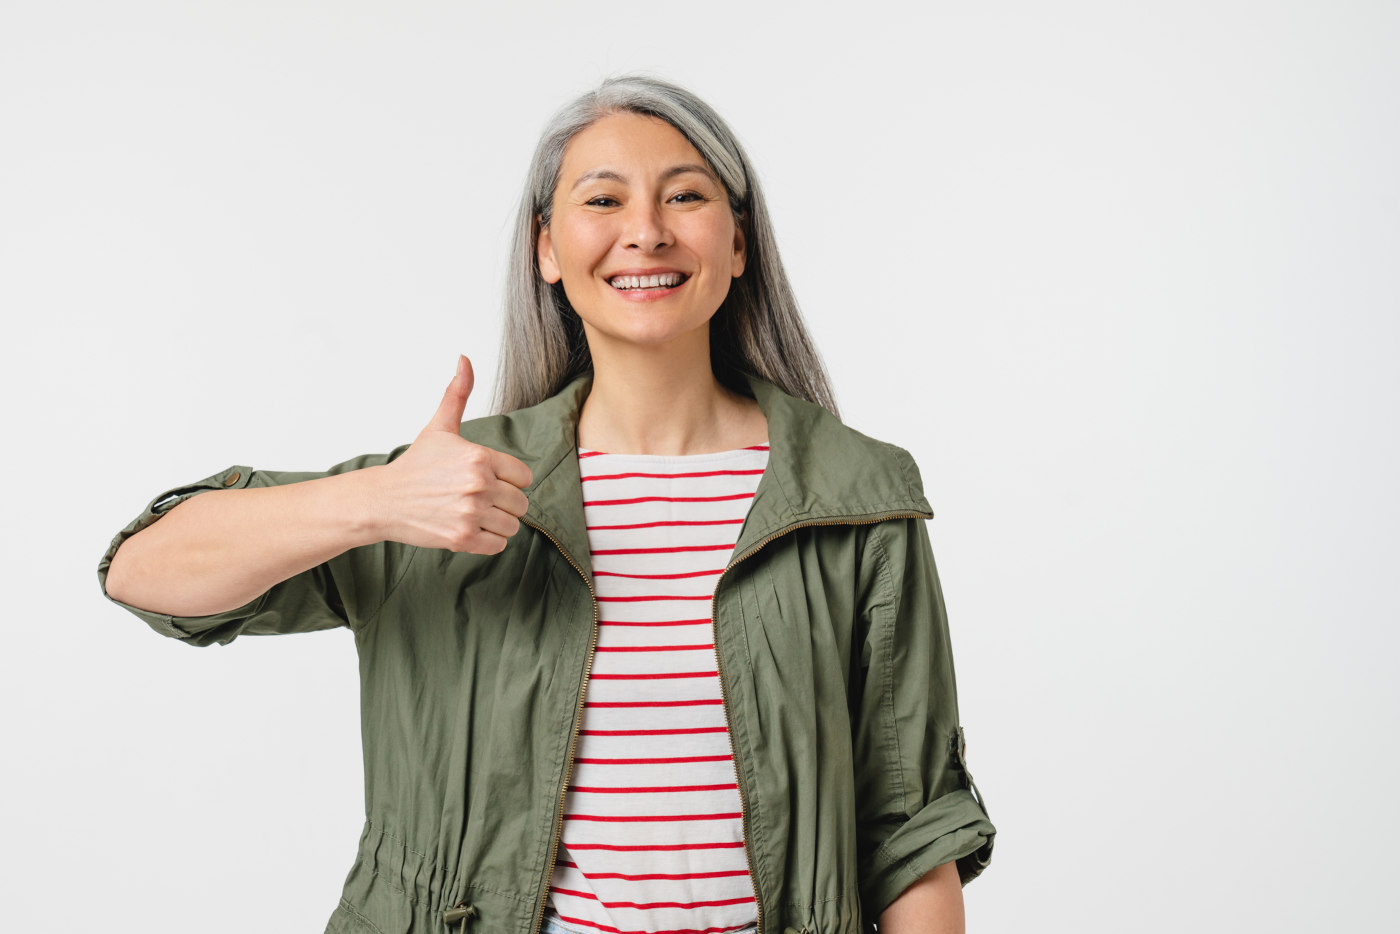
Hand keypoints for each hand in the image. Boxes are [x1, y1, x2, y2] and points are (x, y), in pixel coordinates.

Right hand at [374, 355, 533, 553]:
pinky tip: (471, 528)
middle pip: (521, 503)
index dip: (509, 479)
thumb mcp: (439, 427)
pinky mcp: (462, 539)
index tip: (490, 479)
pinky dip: (489, 540)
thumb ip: (457, 394)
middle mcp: (478, 486)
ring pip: (512, 525)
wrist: (384, 500)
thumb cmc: (415, 465)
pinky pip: (498, 545)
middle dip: (505, 502)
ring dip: (498, 522)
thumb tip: (464, 359)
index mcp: (479, 458)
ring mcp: (470, 514)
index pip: (524, 476)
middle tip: (480, 499)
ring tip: (475, 513)